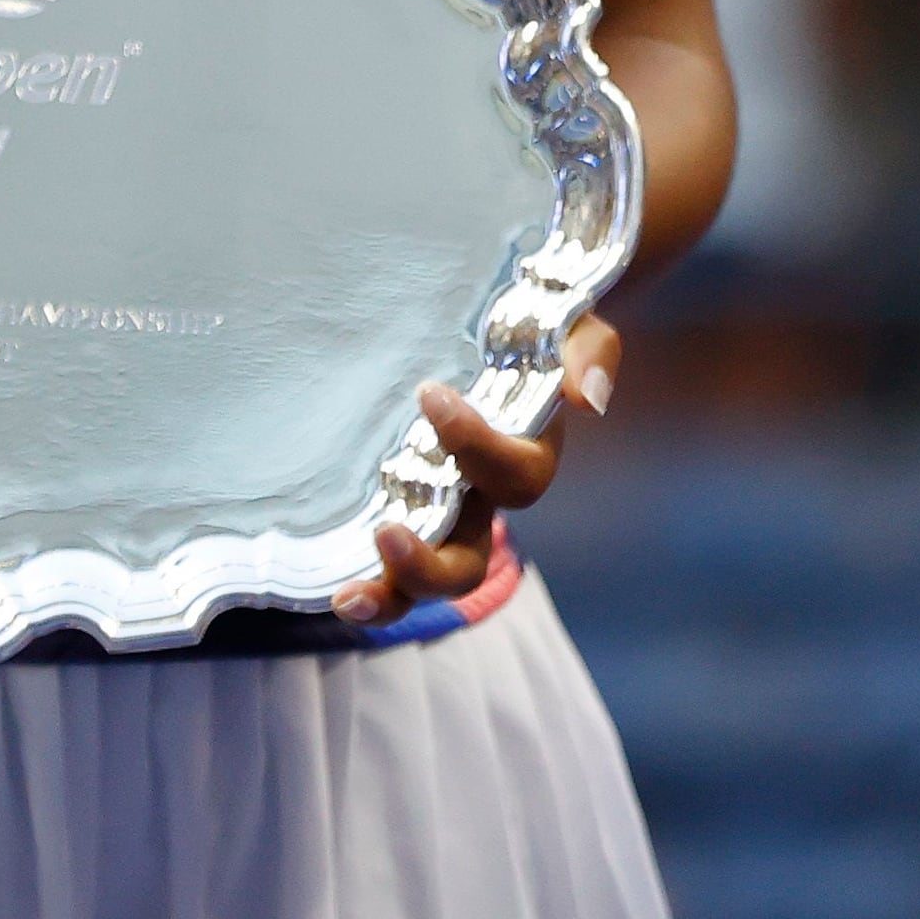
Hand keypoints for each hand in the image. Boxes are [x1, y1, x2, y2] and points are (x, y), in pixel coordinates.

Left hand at [338, 313, 616, 626]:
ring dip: (388, 596)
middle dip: (428, 563)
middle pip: (467, 564)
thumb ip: (586, 351)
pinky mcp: (394, 513)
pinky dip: (366, 593)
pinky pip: (385, 574)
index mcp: (520, 459)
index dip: (478, 447)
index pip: (515, 476)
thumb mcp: (565, 327)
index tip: (428, 393)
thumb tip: (586, 398)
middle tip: (386, 531)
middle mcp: (478, 503)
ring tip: (348, 596)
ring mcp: (434, 517)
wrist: (480, 321)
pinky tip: (333, 590)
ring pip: (422, 584)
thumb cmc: (526, 332)